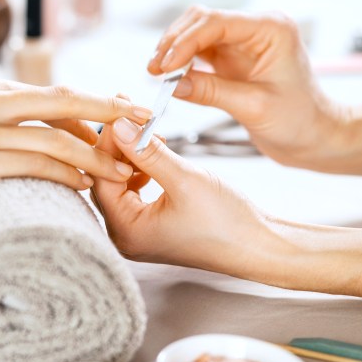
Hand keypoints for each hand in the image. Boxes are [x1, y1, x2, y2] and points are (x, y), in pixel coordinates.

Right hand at [0, 74, 152, 211]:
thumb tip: (6, 127)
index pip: (45, 93)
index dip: (85, 106)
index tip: (112, 115)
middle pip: (64, 101)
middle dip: (110, 112)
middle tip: (145, 122)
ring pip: (56, 136)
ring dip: (95, 153)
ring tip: (125, 170)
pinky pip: (32, 163)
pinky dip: (64, 173)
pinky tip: (85, 184)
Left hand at [91, 117, 277, 277]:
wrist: (259, 247)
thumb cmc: (226, 222)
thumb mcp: (184, 179)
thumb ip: (148, 152)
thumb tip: (119, 124)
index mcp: (127, 231)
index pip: (101, 179)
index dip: (108, 144)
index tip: (119, 113)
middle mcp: (126, 235)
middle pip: (107, 181)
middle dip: (118, 147)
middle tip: (129, 115)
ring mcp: (138, 231)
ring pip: (120, 183)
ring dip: (131, 156)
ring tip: (147, 132)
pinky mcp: (152, 224)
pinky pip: (134, 190)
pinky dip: (142, 168)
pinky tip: (156, 152)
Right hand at [147, 6, 348, 171]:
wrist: (314, 137)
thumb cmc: (298, 121)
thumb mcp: (253, 107)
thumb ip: (211, 92)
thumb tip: (171, 84)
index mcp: (270, 30)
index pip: (216, 23)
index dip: (184, 42)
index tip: (163, 67)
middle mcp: (255, 29)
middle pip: (201, 20)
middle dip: (174, 43)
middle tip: (154, 70)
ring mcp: (242, 42)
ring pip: (196, 33)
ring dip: (173, 50)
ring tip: (156, 74)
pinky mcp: (232, 58)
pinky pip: (198, 52)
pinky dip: (181, 62)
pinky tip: (168, 77)